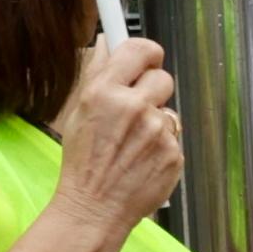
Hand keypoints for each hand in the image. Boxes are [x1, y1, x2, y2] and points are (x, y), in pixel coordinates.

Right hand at [49, 36, 181, 236]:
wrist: (94, 209)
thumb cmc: (83, 163)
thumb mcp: (79, 112)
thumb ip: (99, 75)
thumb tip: (108, 42)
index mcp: (104, 91)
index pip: (141, 48)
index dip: (147, 53)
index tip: (147, 60)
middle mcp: (133, 107)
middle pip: (163, 77)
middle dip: (152, 90)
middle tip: (136, 108)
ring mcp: (157, 131)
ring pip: (169, 110)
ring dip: (156, 122)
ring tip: (133, 144)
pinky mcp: (173, 153)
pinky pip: (174, 138)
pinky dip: (162, 147)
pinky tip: (142, 160)